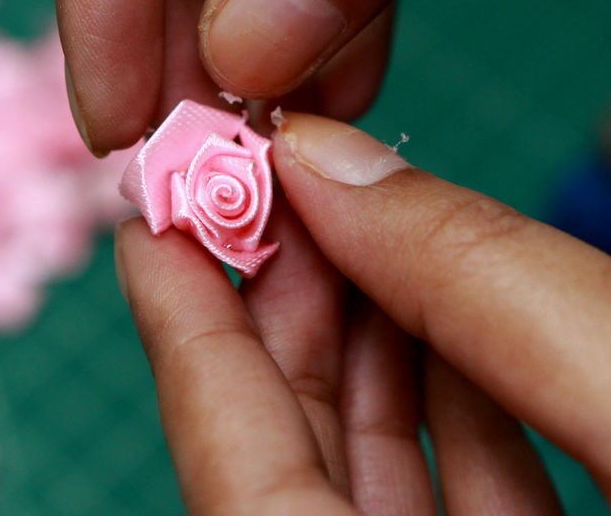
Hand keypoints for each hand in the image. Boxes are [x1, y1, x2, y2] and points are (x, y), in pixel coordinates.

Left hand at [115, 113, 610, 513]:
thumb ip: (492, 293)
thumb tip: (340, 162)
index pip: (230, 465)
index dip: (186, 331)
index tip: (151, 223)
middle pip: (290, 446)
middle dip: (288, 306)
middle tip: (269, 189)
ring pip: (373, 464)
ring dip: (377, 339)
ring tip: (359, 223)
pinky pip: (461, 491)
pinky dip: (458, 402)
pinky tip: (456, 318)